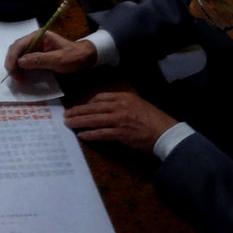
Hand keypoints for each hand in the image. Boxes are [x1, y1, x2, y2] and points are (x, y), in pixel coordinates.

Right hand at [4, 30, 95, 75]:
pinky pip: (24, 60)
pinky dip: (20, 68)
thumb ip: (39, 60)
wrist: (86, 58)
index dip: (13, 57)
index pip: (20, 44)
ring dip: (15, 66)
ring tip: (17, 78)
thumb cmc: (74, 57)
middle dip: (12, 62)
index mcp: (39, 36)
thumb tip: (20, 62)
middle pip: (16, 49)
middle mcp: (34, 39)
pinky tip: (21, 75)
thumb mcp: (58, 60)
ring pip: (18, 54)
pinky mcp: (37, 54)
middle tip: (14, 77)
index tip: (11, 70)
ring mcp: (35, 46)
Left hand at [64, 90, 178, 152]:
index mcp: (123, 97)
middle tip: (66, 115)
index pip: (99, 97)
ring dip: (79, 122)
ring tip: (69, 124)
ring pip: (94, 120)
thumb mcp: (137, 104)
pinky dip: (90, 134)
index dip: (87, 103)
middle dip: (77, 111)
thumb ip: (122, 104)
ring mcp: (120, 120)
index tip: (81, 108)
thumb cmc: (154, 119)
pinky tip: (82, 135)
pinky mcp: (121, 133)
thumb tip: (105, 108)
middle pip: (92, 108)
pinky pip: (101, 133)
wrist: (166, 133)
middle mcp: (120, 106)